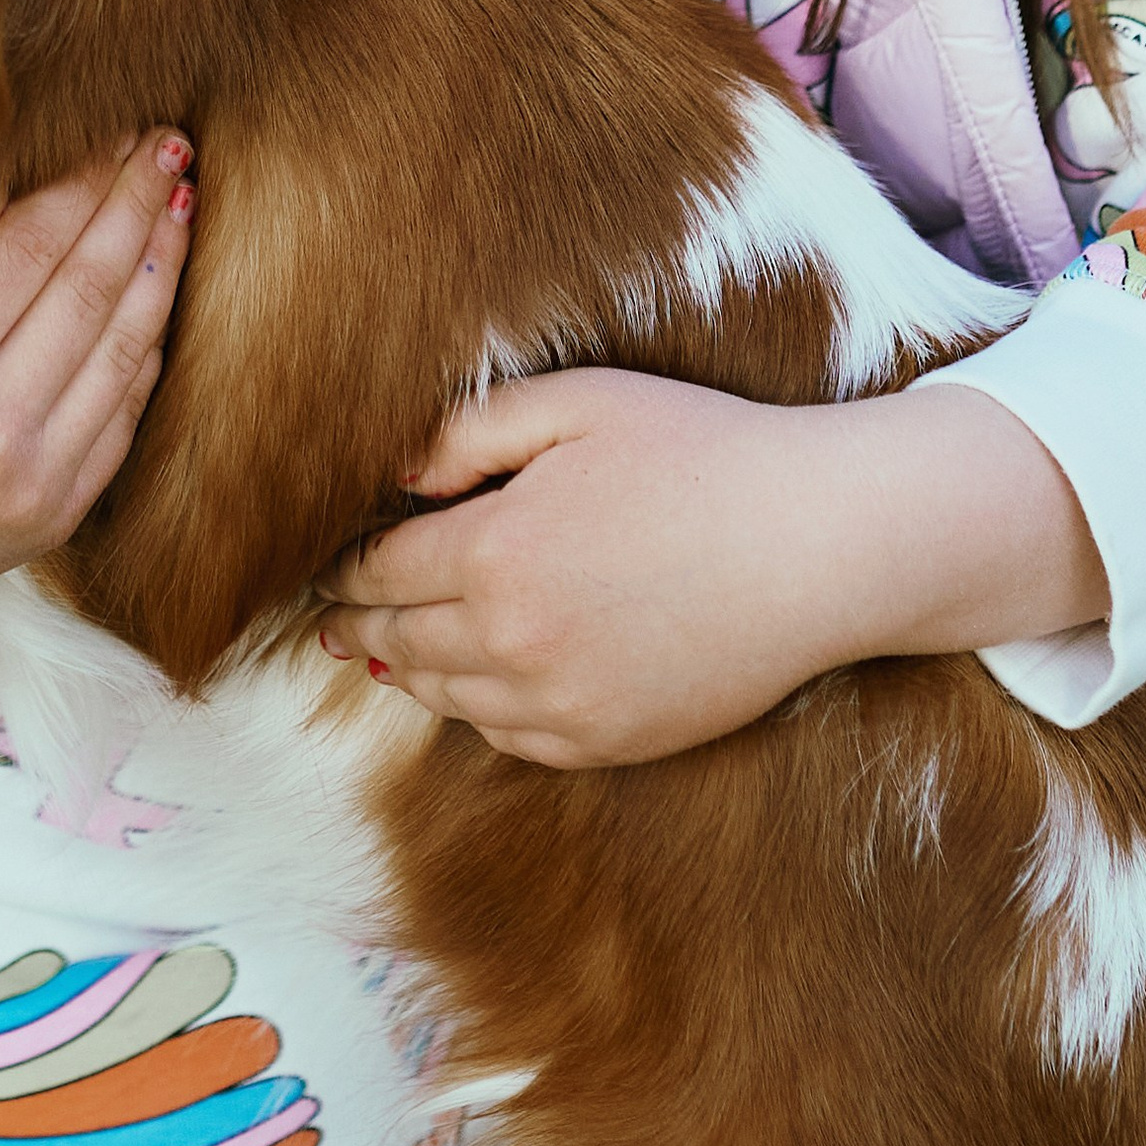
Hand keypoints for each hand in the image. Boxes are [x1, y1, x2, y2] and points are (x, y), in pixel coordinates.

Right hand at [0, 130, 195, 617]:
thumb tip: (13, 172)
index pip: (31, 245)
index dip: (82, 178)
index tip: (114, 127)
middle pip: (90, 290)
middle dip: (136, 205)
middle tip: (169, 140)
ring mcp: (26, 491)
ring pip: (122, 355)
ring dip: (160, 269)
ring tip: (178, 201)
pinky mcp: (46, 524)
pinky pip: (120, 421)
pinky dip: (143, 350)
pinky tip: (154, 292)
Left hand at [314, 370, 1105, 767]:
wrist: (819, 544)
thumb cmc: (701, 453)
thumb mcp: (574, 404)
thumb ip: (467, 433)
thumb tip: (391, 473)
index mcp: (493, 553)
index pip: (380, 568)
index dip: (346, 563)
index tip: (328, 561)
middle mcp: (514, 643)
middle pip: (402, 641)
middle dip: (360, 621)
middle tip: (327, 618)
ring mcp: (563, 705)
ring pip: (448, 700)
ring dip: (408, 673)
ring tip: (381, 654)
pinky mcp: (611, 742)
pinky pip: (512, 739)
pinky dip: (477, 714)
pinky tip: (471, 691)